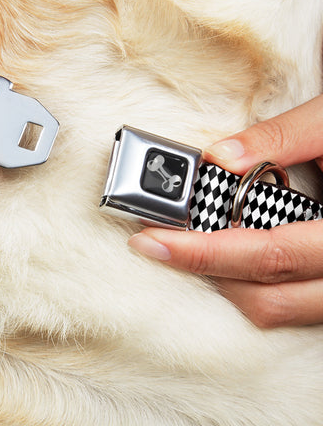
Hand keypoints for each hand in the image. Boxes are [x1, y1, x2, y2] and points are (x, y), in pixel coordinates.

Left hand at [129, 94, 322, 327]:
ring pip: (278, 309)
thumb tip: (219, 157)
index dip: (204, 252)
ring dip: (226, 282)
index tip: (153, 239)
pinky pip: (292, 304)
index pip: (268, 254)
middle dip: (203, 270)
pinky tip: (229, 252)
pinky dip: (253, 284)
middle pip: (267, 297)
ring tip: (187, 246)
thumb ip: (282, 137)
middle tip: (156, 242)